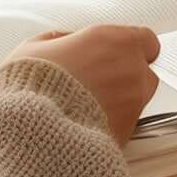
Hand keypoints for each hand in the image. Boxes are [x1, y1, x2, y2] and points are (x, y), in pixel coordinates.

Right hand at [7, 25, 160, 141]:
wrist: (31, 136)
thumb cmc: (30, 89)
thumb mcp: (34, 48)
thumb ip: (61, 40)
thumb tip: (67, 42)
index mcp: (111, 41)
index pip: (146, 40)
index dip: (130, 48)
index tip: (115, 55)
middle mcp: (130, 70)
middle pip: (144, 72)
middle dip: (126, 77)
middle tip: (96, 85)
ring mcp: (133, 104)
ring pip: (137, 102)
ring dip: (121, 103)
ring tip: (88, 110)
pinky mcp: (127, 136)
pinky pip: (127, 127)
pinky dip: (113, 126)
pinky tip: (87, 128)